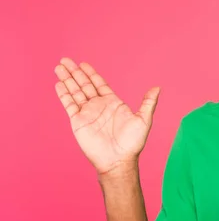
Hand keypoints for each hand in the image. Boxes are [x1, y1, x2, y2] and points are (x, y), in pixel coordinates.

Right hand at [54, 57, 159, 175]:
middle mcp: (98, 106)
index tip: (83, 63)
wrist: (118, 160)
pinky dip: (64, 94)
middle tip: (66, 60)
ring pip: (75, 92)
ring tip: (59, 66)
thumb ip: (148, 102)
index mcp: (113, 103)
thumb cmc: (132, 143)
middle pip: (84, 85)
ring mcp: (87, 113)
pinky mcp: (78, 122)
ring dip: (67, 79)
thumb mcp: (144, 120)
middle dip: (75, 72)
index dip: (91, 74)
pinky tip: (59, 84)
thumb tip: (157, 87)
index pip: (99, 84)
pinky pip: (69, 105)